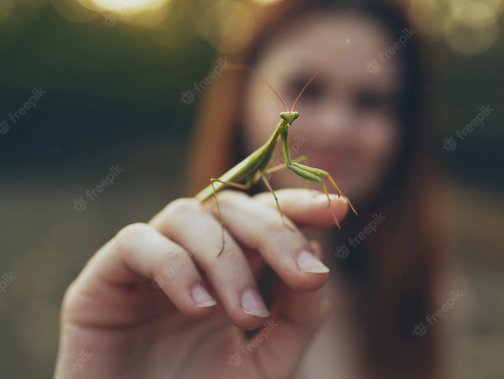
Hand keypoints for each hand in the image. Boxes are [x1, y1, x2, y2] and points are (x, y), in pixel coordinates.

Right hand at [54, 189, 347, 378]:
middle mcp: (187, 255)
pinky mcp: (102, 279)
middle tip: (305, 276)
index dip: (297, 204)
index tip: (337, 207)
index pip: (261, 215)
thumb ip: (298, 316)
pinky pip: (137, 242)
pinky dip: (175, 267)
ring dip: (227, 260)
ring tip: (245, 316)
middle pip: (230, 206)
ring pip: (188, 215)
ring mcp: (145, 263)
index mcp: (226, 268)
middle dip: (275, 233)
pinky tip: (199, 309)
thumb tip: (317, 254)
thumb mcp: (267, 363)